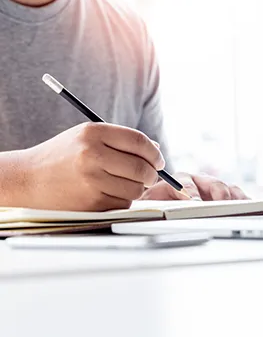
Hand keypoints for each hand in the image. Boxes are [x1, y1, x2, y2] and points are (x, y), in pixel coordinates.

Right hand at [23, 122, 163, 210]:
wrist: (29, 180)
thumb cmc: (63, 156)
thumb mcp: (87, 137)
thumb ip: (121, 140)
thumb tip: (155, 149)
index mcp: (93, 133)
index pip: (138, 141)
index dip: (154, 152)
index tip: (159, 160)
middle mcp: (92, 155)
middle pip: (142, 167)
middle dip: (153, 174)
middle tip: (151, 175)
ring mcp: (92, 180)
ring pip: (136, 189)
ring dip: (138, 188)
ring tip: (125, 183)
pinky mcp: (91, 202)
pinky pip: (123, 203)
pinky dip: (123, 199)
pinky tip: (108, 193)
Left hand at [140, 172, 248, 200]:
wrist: (164, 204)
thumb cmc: (157, 205)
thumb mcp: (149, 204)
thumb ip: (147, 202)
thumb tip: (144, 204)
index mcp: (177, 181)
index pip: (184, 182)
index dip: (189, 191)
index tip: (192, 202)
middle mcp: (196, 182)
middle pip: (209, 183)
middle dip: (215, 195)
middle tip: (217, 206)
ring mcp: (211, 187)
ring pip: (224, 187)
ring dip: (229, 197)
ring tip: (233, 208)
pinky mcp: (224, 194)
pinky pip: (236, 194)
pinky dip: (242, 200)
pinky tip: (246, 207)